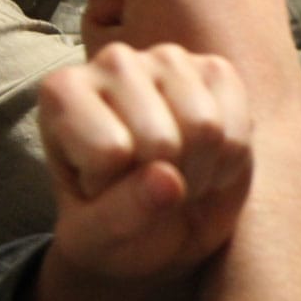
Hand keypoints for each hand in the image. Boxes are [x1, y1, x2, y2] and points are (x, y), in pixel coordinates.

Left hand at [39, 42, 252, 281]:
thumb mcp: (95, 241)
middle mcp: (112, 61)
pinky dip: (228, 165)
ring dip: (198, 175)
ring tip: (176, 178)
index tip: (100, 189)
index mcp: (62, 92)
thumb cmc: (112, 227)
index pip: (106, 151)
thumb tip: (169, 180)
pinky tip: (206, 164)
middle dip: (163, 185)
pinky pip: (237, 129)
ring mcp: (168, 59)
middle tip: (147, 190)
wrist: (160, 225)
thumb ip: (119, 217)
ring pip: (204, 128)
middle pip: (159, 140)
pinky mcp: (215, 69)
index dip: (112, 189)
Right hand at [80, 0, 300, 120]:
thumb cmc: (171, 97)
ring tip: (185, 53)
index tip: (127, 41)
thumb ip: (100, 17)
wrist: (252, 134)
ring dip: (178, 9)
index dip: (102, 11)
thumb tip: (115, 6)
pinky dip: (212, 16)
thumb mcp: (112, 53)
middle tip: (155, 49)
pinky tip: (212, 54)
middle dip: (143, 5)